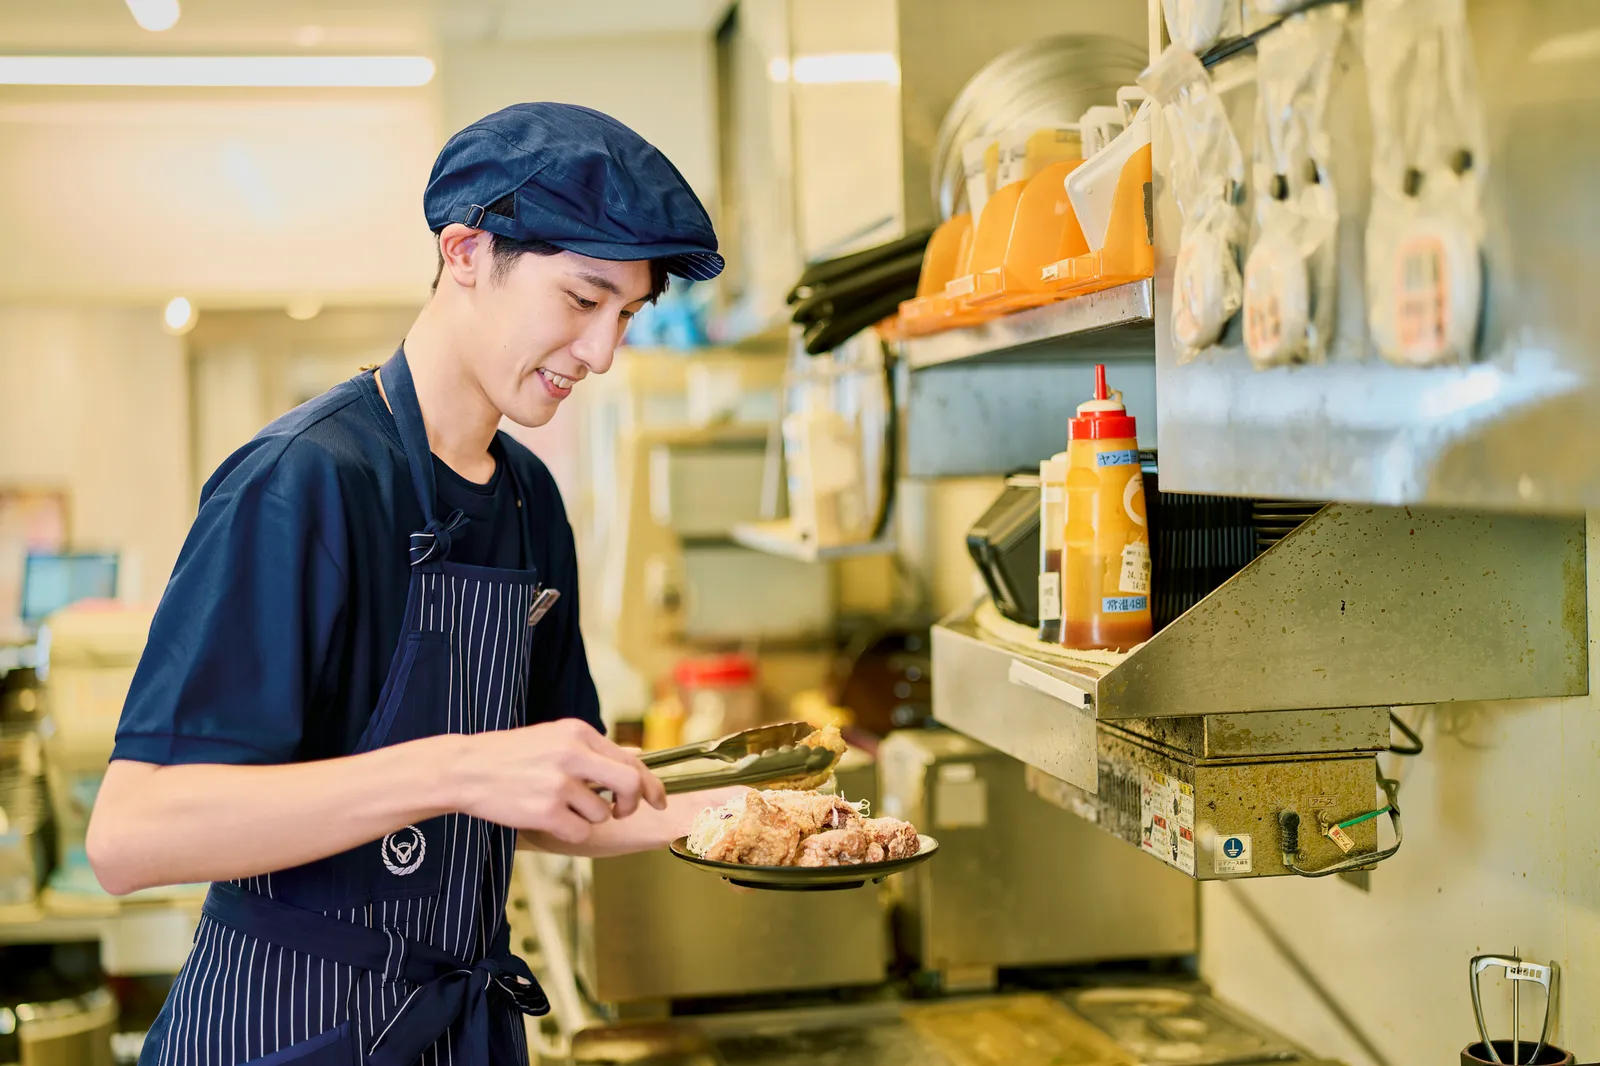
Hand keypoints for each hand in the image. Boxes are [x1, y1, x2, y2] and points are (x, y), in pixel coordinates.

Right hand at [452, 719, 666, 844]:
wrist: (466, 769)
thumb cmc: (511, 755)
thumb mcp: (554, 738)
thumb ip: (591, 750)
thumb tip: (635, 763)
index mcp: (578, 733)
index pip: (630, 759)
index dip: (650, 783)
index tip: (657, 799)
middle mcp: (573, 755)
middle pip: (630, 784)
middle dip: (632, 803)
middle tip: (621, 811)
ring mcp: (559, 784)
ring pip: (601, 813)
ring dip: (587, 817)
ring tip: (557, 805)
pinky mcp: (546, 811)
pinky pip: (579, 831)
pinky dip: (569, 831)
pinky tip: (546, 817)